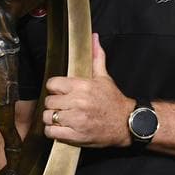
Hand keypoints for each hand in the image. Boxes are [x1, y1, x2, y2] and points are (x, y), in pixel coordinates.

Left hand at [41, 33, 132, 147]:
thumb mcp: (104, 77)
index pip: (52, 84)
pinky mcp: (76, 135)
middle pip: (49, 101)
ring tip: (61, 117)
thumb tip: (94, 38)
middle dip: (54, 104)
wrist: (126, 123)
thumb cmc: (113, 101)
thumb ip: (96, 57)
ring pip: (48, 117)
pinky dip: (53, 131)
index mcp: (83, 86)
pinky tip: (62, 128)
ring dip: (52, 118)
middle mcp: (78, 102)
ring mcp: (76, 120)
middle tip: (62, 106)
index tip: (61, 92)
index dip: (55, 88)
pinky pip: (52, 132)